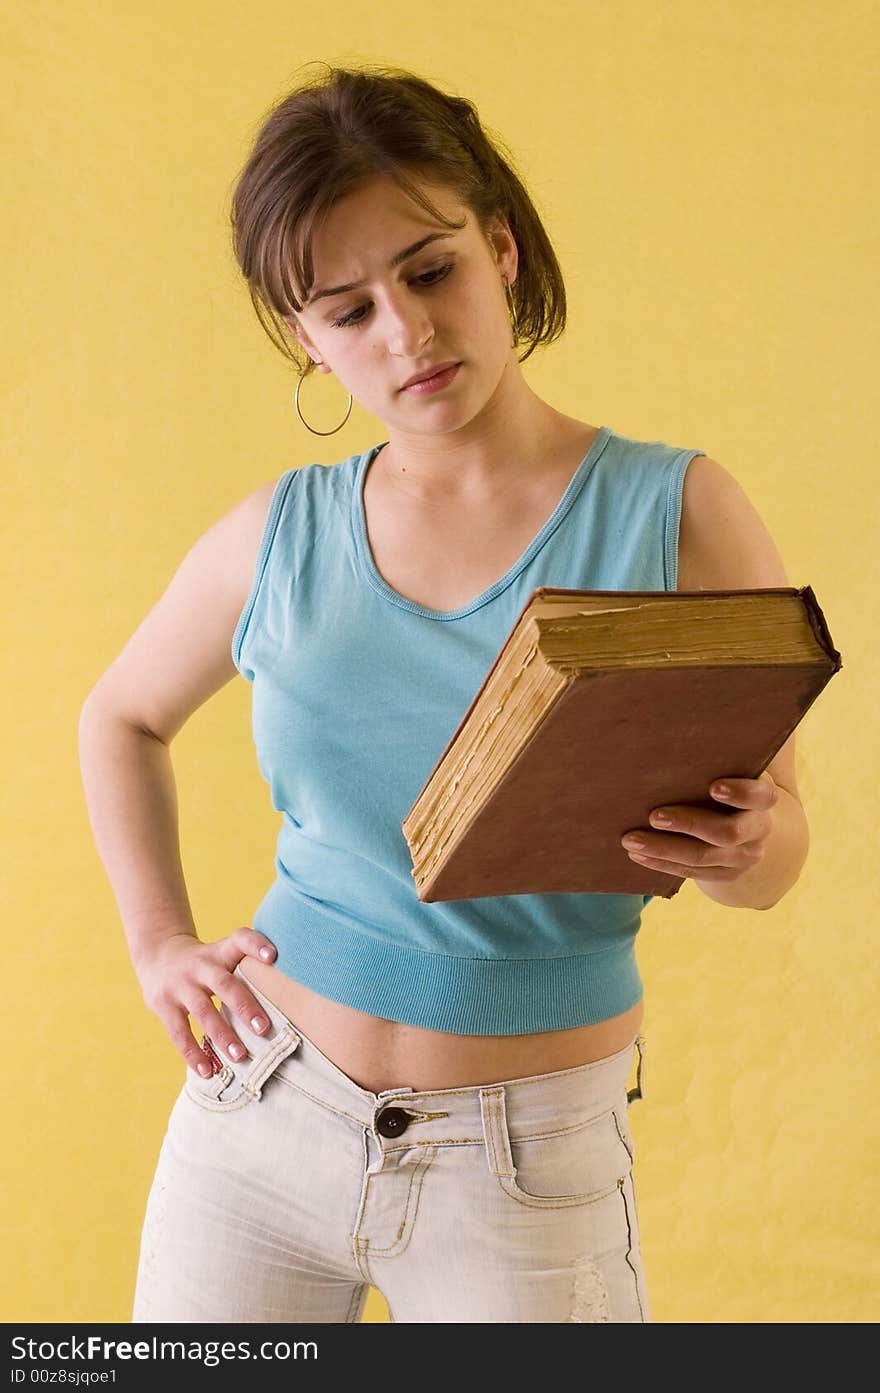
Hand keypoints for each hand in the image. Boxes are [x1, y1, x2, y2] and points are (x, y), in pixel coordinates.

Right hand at [133, 927, 278, 1076]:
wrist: (157, 955)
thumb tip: (292, 994)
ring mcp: (180, 985)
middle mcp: (200, 965)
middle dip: (245, 1007)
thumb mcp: (223, 953)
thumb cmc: (206, 962)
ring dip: (222, 1035)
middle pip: (225, 984)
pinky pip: (179, 1032)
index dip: (255, 944)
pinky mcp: (163, 1005)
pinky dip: (193, 1053)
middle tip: (264, 1029)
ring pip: (203, 1011)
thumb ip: (249, 966)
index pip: (239, 938)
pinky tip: (208, 1071)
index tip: (273, 956)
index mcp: (220, 951)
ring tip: (240, 1057)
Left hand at [620, 771, 779, 882]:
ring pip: (703, 857)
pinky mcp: (724, 874)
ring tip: (631, 840)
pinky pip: (691, 873)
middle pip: (727, 832)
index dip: (740, 793)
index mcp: (762, 800)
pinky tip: (637, 855)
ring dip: (664, 849)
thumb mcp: (730, 768)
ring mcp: (742, 857)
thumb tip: (668, 733)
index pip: (760, 795)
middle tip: (654, 816)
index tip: (713, 786)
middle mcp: (758, 830)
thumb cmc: (727, 781)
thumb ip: (714, 758)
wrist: (749, 823)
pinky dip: (662, 864)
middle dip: (689, 824)